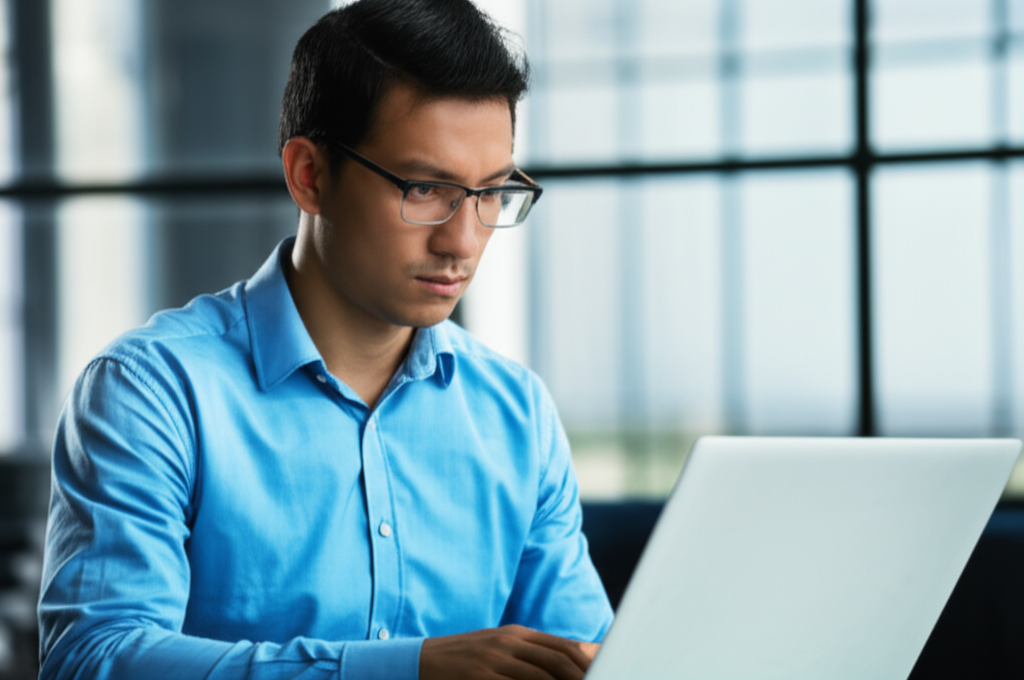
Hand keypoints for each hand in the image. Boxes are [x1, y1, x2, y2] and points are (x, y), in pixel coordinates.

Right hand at [419, 624, 599, 679]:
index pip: (563, 648)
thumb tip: (587, 651)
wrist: (421, 661)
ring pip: (539, 676)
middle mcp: (508, 642)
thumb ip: (540, 652)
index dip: (587, 665)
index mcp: (517, 634)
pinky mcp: (479, 676)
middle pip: (556, 661)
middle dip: (581, 677)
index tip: (607, 673)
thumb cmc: (469, 660)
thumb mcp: (504, 649)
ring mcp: (493, 659)